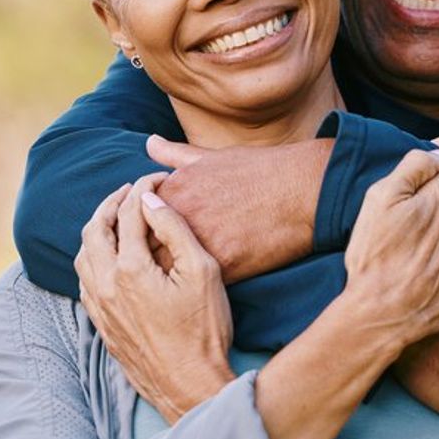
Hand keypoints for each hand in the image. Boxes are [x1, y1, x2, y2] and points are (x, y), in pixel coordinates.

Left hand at [75, 173, 233, 422]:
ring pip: (82, 255)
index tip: (156, 179)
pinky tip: (109, 259)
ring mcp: (100, 307)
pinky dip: (93, 259)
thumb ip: (174, 230)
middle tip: (128, 191)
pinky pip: (84, 282)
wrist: (191, 387)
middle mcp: (106, 285)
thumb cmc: (204, 331)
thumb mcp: (202, 272)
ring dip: (96, 231)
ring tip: (116, 219)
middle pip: (94, 229)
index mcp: (130, 268)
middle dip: (110, 203)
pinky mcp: (102, 326)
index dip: (143, 188)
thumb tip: (150, 199)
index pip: (129, 213)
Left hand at [146, 135, 329, 282]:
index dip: (134, 235)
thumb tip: (149, 143)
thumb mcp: (211, 156)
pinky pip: (194, 285)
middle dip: (141, 261)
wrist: (305, 189)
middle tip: (146, 275)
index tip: (142, 245)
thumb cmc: (260, 170)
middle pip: (142, 246)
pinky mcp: (224, 263)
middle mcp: (180, 213)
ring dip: (160, 281)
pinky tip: (189, 296)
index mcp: (172, 189)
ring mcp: (200, 239)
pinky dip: (189, 292)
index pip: (133, 219)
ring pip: (163, 270)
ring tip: (164, 288)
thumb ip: (173, 154)